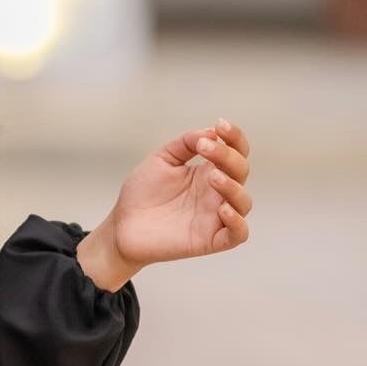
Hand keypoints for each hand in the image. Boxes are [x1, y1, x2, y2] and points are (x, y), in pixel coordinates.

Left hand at [97, 117, 253, 272]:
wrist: (122, 225)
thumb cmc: (143, 193)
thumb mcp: (162, 160)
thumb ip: (184, 144)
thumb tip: (209, 132)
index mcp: (208, 171)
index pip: (235, 152)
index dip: (234, 137)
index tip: (220, 125)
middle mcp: (217, 193)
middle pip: (241, 171)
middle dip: (228, 156)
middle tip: (204, 149)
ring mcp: (215, 217)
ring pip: (244, 202)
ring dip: (233, 186)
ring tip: (212, 177)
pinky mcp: (210, 240)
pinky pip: (238, 234)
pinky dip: (237, 222)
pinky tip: (223, 209)